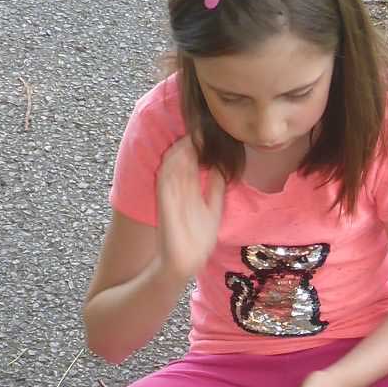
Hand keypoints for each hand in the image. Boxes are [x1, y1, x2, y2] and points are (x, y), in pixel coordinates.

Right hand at [155, 138, 225, 278]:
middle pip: (182, 160)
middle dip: (190, 143)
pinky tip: (178, 153)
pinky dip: (170, 166)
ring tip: (189, 134)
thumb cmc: (197, 238)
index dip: (200, 146)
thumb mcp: (212, 208)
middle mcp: (178, 190)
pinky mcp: (164, 205)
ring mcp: (170, 196)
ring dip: (179, 150)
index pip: (193, 162)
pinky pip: (164, 181)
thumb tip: (222, 165)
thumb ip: (215, 187)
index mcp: (189, 190)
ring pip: (172, 166)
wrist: (183, 262)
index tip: (210, 129)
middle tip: (200, 124)